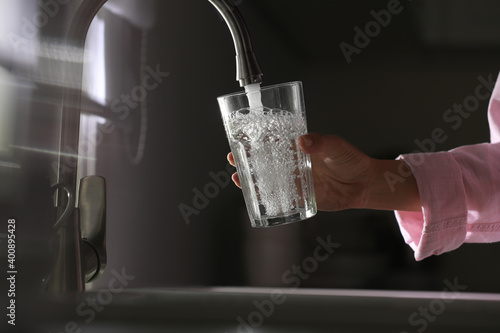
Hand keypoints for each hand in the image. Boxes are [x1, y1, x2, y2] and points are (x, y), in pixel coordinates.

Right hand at [227, 133, 420, 211]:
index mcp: (299, 148)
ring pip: (268, 180)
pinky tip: (255, 198)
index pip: (273, 141)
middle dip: (247, 160)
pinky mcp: (300, 197)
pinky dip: (267, 198)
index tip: (241, 138)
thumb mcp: (336, 146)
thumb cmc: (350, 160)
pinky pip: (280, 198)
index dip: (256, 140)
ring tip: (238, 179)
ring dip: (252, 180)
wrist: (363, 184)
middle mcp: (293, 164)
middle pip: (265, 161)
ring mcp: (295, 181)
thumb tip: (303, 141)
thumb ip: (321, 143)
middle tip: (233, 158)